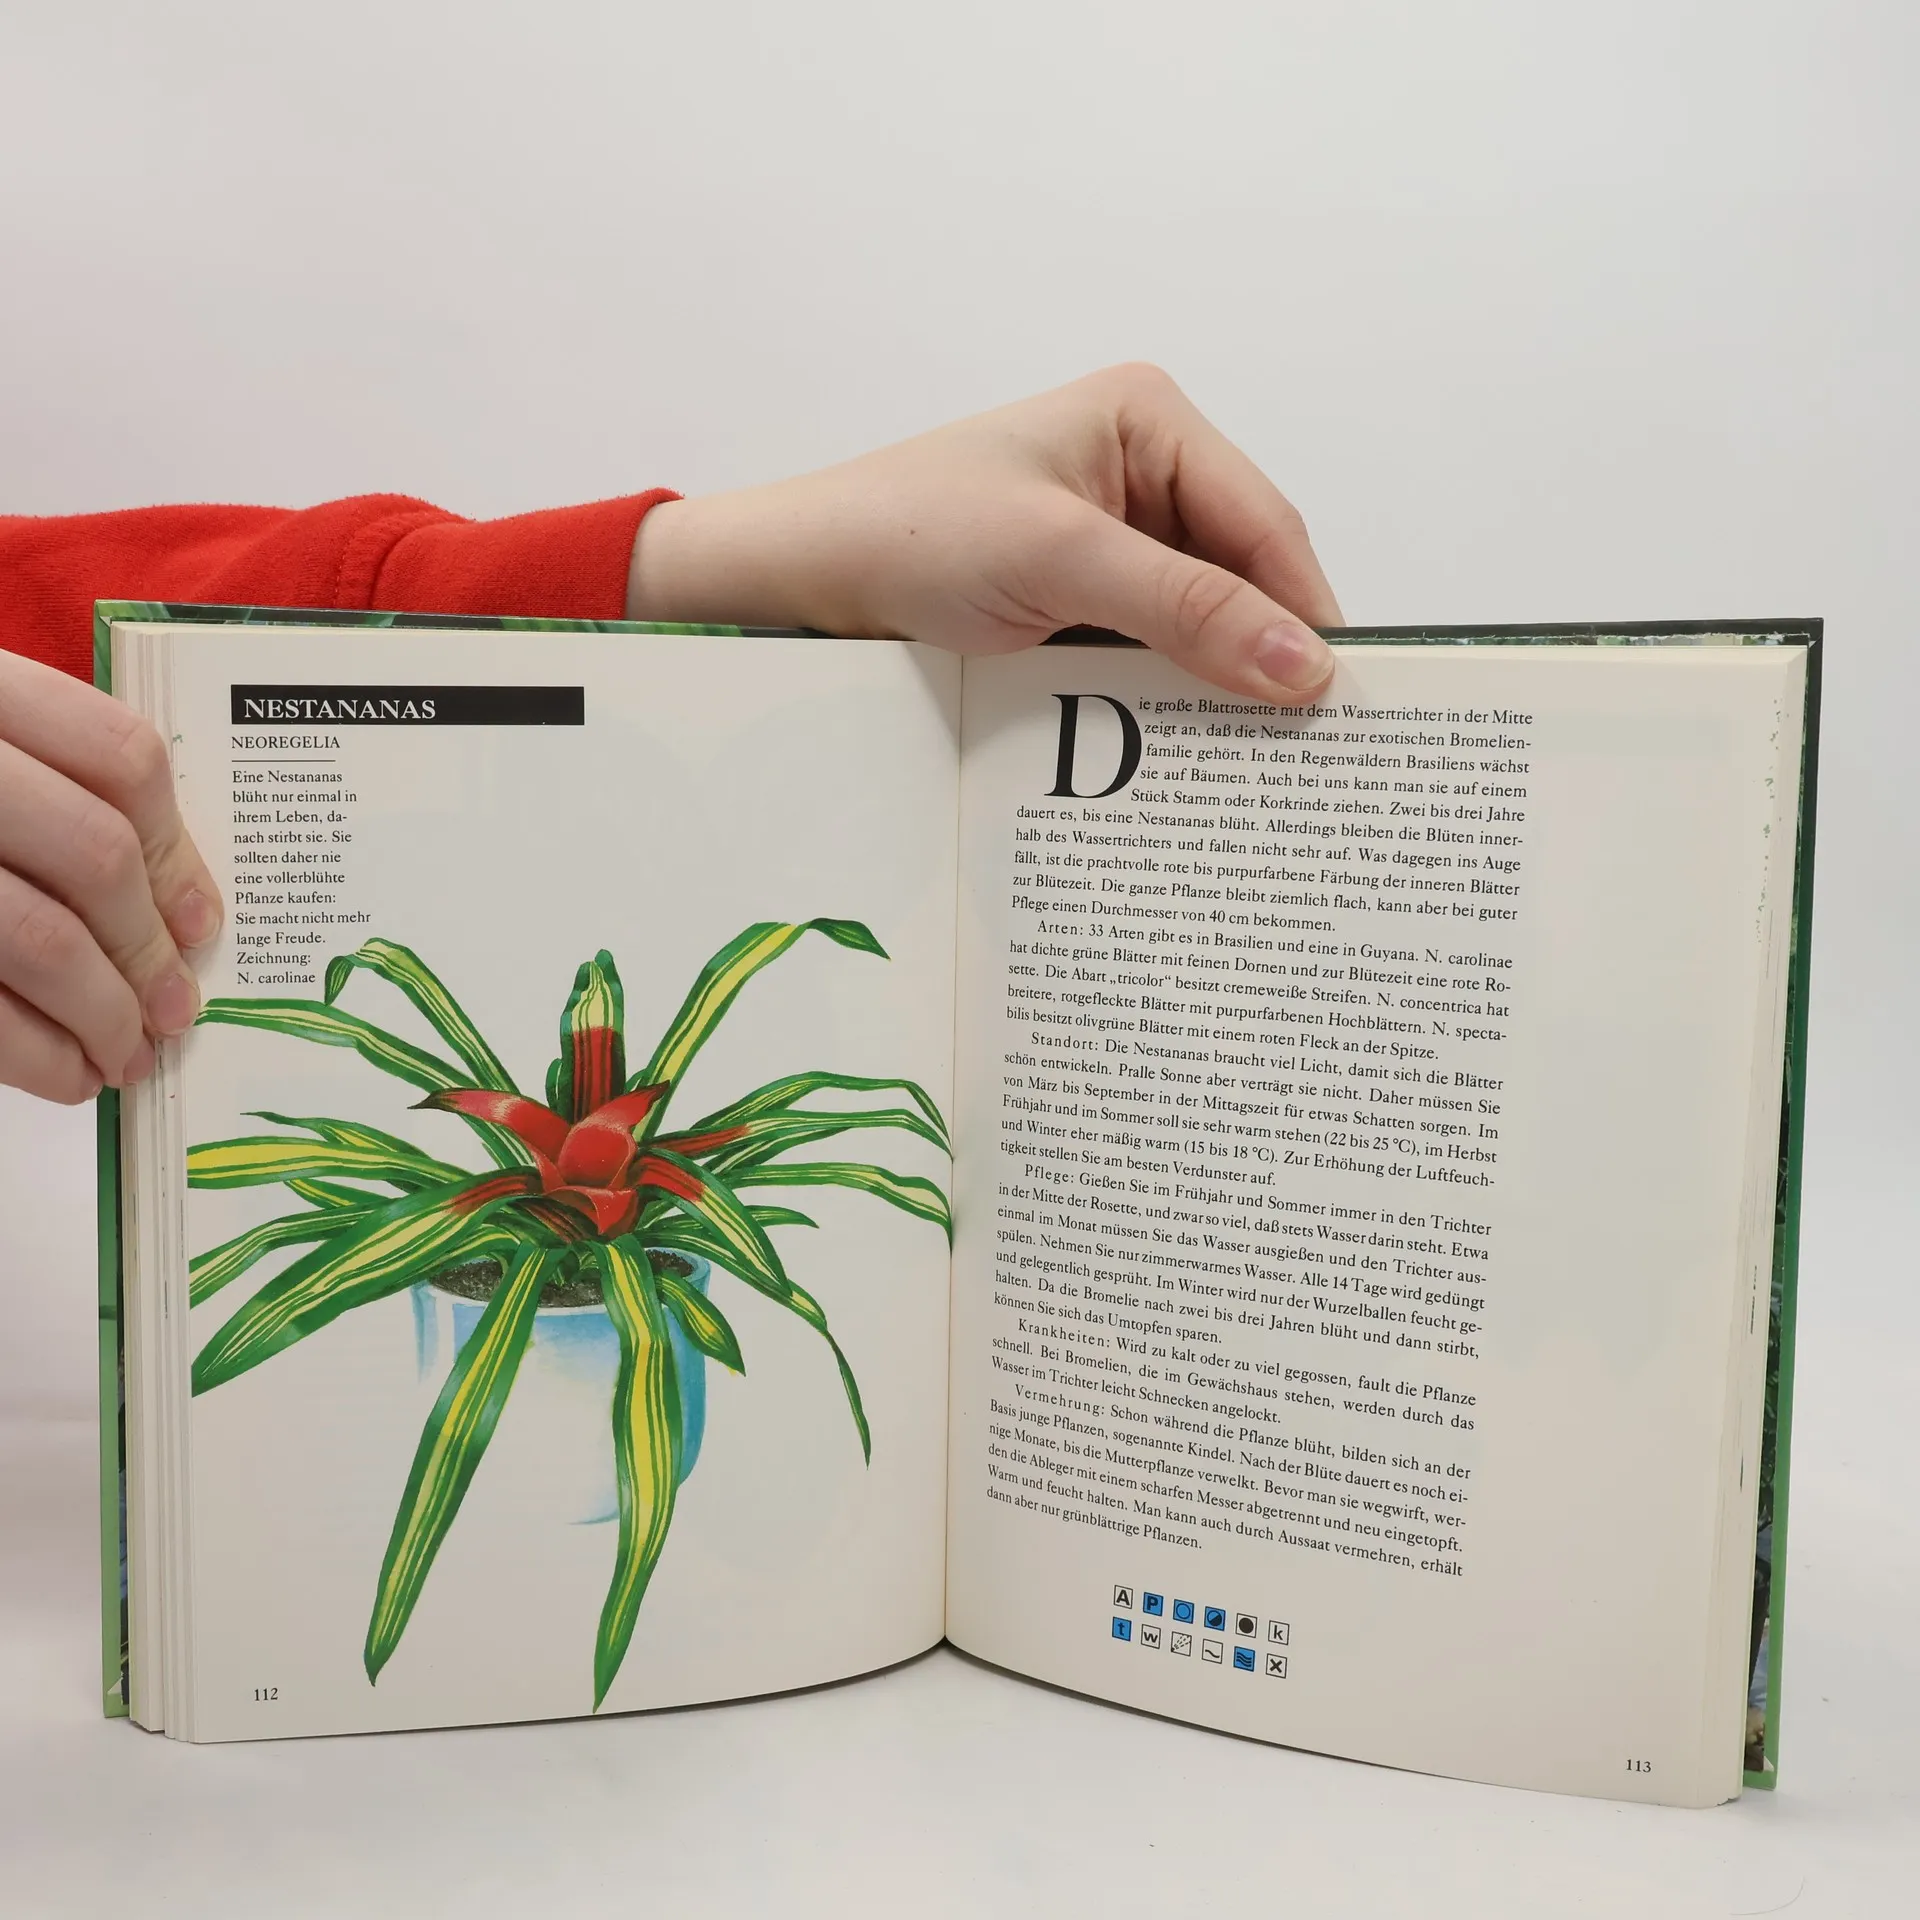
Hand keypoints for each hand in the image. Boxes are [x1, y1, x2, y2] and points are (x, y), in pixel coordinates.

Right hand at [0, 650, 222, 1101]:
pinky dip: (39, 1056)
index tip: (200, 921)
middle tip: (175, 1010)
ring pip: (43, 939)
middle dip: (148, 951)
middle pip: (93, 856)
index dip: (176, 851)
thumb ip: (54, 789)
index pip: (121, 757)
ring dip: (104, 1016)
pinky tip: (67, 1076)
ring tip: (127, 1056)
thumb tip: (179, 909)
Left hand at [628, 363, 1342, 702]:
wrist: (797, 581)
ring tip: (1253, 758)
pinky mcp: (1075, 601)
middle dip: (1264, 652)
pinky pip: (1147, 652)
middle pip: (1240, 576)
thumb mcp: (1062, 561)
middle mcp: (1139, 473)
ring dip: (1214, 683)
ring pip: (1197, 623)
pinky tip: (1180, 745)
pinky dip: (1163, 696)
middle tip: (1307, 745)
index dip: (1306, 610)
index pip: (1263, 523)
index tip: (1340, 697)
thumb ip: (1188, 611)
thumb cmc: (910, 532)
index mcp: (1149, 421)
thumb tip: (1305, 666)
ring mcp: (1108, 541)